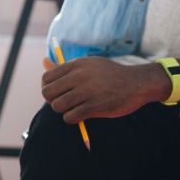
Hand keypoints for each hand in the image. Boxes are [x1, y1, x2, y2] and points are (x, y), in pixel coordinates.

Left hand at [41, 57, 168, 122]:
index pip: (47, 78)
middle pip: (48, 92)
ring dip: (62, 110)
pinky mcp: (95, 106)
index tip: (55, 92)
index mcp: (75, 65)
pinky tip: (79, 115)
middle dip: (51, 100)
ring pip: (57, 106)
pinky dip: (71, 118)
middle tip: (62, 102)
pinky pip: (71, 117)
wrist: (136, 83)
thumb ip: (65, 66)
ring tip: (72, 109)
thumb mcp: (87, 64)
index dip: (47, 88)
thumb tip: (44, 61)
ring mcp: (86, 91)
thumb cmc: (109, 74)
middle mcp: (78, 77)